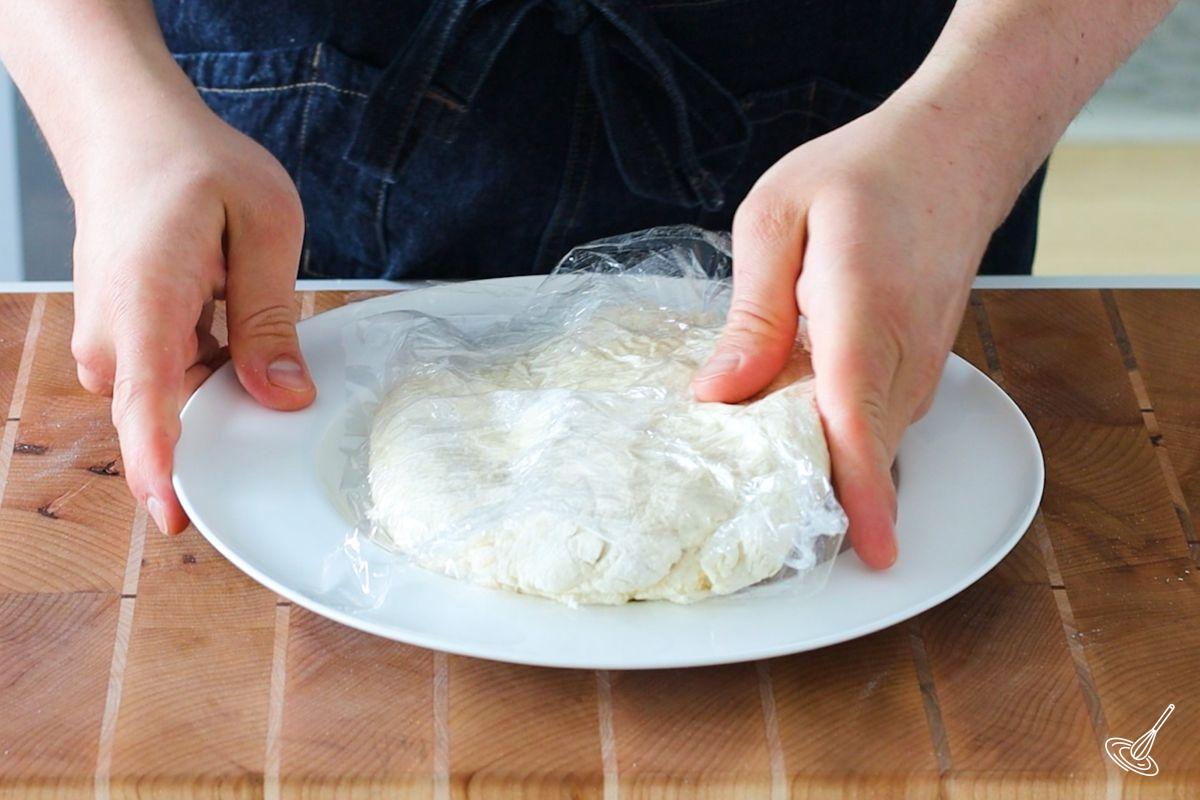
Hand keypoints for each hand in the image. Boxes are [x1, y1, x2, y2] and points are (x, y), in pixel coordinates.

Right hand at [69, 98, 312, 533]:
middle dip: (225, 425)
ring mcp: (110, 343)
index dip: (161, 468)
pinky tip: (237, 333)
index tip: (178, 518)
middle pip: (166, 418)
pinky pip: (171, 385)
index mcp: (145, 301)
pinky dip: (211, 373)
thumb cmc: (195, 167)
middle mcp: (113, 334)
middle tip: (275, 374)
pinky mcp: (122, 345)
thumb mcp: (264, 226)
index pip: (147, 402)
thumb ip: (271, 317)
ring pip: (174, 403)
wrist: (130, 134)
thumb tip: (286, 397)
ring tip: (251, 327)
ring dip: (222, 389)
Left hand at [691, 98, 1012, 568]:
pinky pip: (875, 423)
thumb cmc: (860, 177)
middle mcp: (903, 350)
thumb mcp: (777, 218)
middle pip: (863, 450)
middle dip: (813, 495)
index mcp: (861, 307)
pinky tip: (788, 419)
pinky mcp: (919, 371)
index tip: (869, 550)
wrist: (951, 154)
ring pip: (869, 443)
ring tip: (751, 463)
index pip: (858, 415)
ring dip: (819, 466)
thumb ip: (751, 312)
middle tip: (739, 513)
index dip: (862, 489)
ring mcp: (921, 365)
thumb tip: (719, 394)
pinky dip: (835, 436)